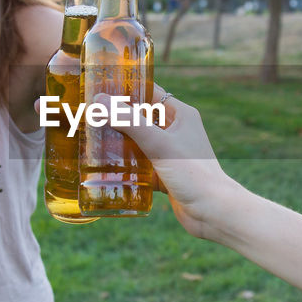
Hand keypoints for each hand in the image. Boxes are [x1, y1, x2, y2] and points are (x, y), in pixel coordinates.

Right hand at [104, 84, 242, 239]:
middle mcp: (176, 131)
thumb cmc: (193, 173)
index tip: (100, 89)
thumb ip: (129, 121)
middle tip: (88, 116)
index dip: (126, 90)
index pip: (150, 93)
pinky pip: (140, 165)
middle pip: (140, 118)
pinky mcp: (164, 174)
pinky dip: (125, 166)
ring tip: (90, 140)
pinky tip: (104, 168)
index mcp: (181, 115)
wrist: (213, 212)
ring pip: (138, 143)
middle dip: (117, 119)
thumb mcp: (159, 143)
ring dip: (119, 143)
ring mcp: (170, 154)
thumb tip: (99, 101)